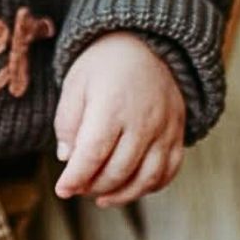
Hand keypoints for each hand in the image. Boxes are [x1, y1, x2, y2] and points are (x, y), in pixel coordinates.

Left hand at [53, 31, 184, 207]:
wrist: (146, 43)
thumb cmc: (103, 64)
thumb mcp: (75, 84)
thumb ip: (68, 121)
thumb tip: (67, 158)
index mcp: (112, 105)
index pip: (93, 153)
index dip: (76, 177)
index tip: (61, 189)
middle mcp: (143, 120)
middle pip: (118, 170)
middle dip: (93, 186)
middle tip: (76, 187)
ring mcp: (165, 129)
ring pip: (146, 178)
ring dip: (121, 194)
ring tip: (99, 196)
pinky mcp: (178, 133)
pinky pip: (168, 171)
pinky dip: (149, 187)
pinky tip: (129, 188)